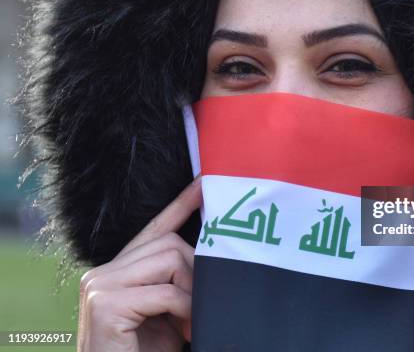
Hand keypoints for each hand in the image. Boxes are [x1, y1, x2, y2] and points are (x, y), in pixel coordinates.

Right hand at [77, 175, 201, 351]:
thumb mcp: (168, 312)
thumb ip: (178, 282)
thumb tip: (214, 255)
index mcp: (119, 271)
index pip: (154, 228)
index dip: (182, 204)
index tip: (206, 183)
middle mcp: (103, 272)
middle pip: (168, 243)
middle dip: (197, 270)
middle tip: (203, 306)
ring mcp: (99, 285)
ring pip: (169, 259)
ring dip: (192, 292)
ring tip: (194, 322)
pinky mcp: (105, 304)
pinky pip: (164, 291)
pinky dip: (185, 309)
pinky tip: (187, 331)